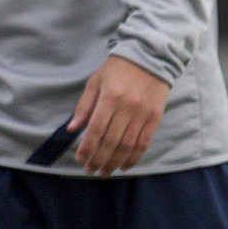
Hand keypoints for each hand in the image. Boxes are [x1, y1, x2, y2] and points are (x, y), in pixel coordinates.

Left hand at [70, 55, 169, 176]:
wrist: (151, 56)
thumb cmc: (117, 69)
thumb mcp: (96, 81)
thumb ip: (84, 106)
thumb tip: (72, 129)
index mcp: (110, 97)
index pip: (96, 129)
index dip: (87, 148)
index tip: (80, 160)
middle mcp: (127, 107)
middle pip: (111, 141)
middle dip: (98, 159)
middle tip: (90, 170)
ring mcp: (143, 113)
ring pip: (127, 145)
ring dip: (114, 162)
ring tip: (104, 171)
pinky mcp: (155, 117)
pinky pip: (143, 143)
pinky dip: (133, 158)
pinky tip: (123, 166)